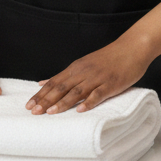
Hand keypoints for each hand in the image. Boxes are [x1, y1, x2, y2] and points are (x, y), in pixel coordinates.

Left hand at [24, 38, 150, 114]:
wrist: (132, 47)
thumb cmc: (108, 58)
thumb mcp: (84, 64)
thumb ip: (65, 75)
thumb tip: (43, 82)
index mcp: (76, 68)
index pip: (54, 82)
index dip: (41, 94)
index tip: (28, 105)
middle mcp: (84, 72)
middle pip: (61, 87)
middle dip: (46, 100)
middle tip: (33, 112)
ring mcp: (97, 78)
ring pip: (76, 91)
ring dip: (62, 102)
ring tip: (51, 112)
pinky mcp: (111, 83)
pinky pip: (98, 94)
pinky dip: (89, 102)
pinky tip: (80, 110)